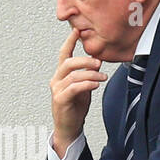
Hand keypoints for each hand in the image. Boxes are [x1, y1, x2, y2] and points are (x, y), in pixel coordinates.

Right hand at [51, 28, 106, 155]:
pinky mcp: (60, 100)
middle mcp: (56, 80)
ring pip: (72, 75)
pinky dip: (86, 84)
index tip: (77, 31)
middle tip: (98, 62)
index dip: (70, 42)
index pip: (64, 55)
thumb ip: (88, 75)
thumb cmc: (75, 108)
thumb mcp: (84, 88)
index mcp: (61, 75)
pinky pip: (74, 88)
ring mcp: (57, 90)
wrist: (69, 128)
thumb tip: (97, 62)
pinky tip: (96, 84)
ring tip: (102, 76)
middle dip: (84, 60)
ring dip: (90, 74)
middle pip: (68, 63)